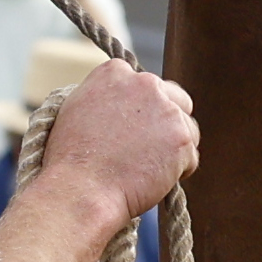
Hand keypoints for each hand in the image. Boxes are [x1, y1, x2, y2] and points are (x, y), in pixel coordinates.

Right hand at [28, 64, 199, 228]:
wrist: (81, 190)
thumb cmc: (70, 159)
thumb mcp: (78, 109)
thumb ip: (106, 97)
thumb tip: (122, 103)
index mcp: (115, 72)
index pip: (145, 85)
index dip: (141, 110)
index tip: (132, 130)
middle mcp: (144, 83)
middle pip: (175, 100)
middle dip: (166, 124)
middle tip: (147, 151)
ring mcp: (167, 109)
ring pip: (187, 129)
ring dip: (173, 149)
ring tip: (143, 169)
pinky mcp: (182, 138)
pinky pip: (191, 157)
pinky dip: (177, 172)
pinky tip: (150, 180)